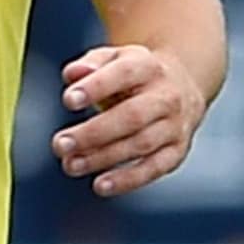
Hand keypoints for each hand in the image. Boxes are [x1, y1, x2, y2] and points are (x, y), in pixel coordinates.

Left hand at [50, 44, 208, 196]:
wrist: (182, 84)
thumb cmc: (134, 74)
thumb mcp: (113, 58)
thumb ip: (89, 64)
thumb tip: (72, 74)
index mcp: (147, 67)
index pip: (123, 74)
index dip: (96, 87)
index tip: (68, 100)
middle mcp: (167, 97)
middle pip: (132, 116)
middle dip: (93, 133)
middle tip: (60, 144)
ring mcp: (175, 126)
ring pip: (141, 144)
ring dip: (103, 158)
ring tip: (71, 165)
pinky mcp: (177, 150)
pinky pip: (155, 167)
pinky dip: (128, 179)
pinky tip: (101, 185)